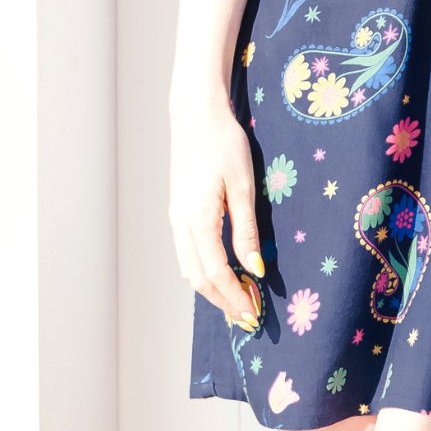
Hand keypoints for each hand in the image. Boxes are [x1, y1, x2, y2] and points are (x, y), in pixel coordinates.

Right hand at [168, 95, 265, 330]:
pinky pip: (187, 252)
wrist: (196, 114)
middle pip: (198, 278)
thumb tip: (255, 270)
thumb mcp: (243, 184)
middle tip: (248, 316)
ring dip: (212, 288)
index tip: (253, 314)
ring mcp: (175, 217)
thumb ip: (246, 230)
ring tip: (238, 298)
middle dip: (223, 300)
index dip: (234, 297)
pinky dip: (203, 270)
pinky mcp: (177, 210)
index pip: (215, 273)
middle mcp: (180, 224)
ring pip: (189, 268)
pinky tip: (221, 270)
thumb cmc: (224, 143)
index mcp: (197, 219)